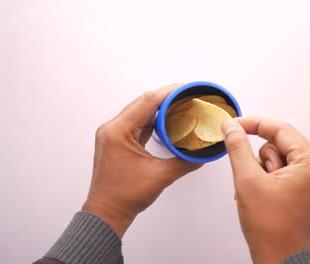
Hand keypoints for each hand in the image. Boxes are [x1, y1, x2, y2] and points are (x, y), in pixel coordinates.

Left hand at [82, 84, 201, 237]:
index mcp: (118, 132)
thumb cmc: (125, 196)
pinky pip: (136, 123)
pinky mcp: (117, 141)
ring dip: (159, 108)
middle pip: (142, 103)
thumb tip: (203, 153)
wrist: (107, 212)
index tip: (186, 87)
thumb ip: (184, 161)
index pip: (147, 102)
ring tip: (180, 104)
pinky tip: (167, 120)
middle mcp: (112, 128)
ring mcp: (113, 134)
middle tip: (187, 94)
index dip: (169, 92)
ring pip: (139, 112)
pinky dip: (152, 120)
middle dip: (166, 97)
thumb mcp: (160, 176)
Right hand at [221, 117, 309, 263]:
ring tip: (259, 192)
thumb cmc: (269, 227)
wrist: (279, 259)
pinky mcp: (307, 192)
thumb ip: (238, 148)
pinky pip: (284, 172)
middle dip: (260, 158)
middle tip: (251, 177)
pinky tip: (263, 196)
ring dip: (263, 170)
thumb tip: (231, 127)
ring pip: (281, 159)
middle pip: (282, 145)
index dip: (254, 124)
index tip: (234, 125)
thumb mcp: (247, 180)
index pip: (281, 130)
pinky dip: (268, 178)